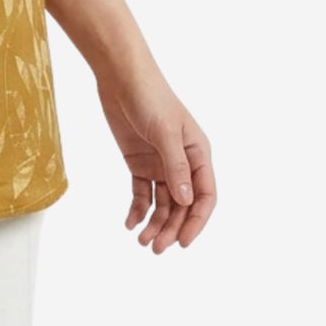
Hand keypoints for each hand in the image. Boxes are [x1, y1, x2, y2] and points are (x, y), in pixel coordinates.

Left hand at [93, 64, 214, 252]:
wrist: (120, 76)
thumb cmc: (149, 96)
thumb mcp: (165, 131)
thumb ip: (176, 166)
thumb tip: (186, 201)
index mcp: (198, 154)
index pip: (204, 196)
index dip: (197, 221)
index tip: (184, 243)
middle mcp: (182, 162)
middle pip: (182, 205)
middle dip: (172, 228)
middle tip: (156, 248)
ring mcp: (160, 163)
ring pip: (162, 203)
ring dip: (155, 223)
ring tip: (142, 242)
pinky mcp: (139, 162)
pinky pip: (142, 192)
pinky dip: (138, 209)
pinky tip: (129, 223)